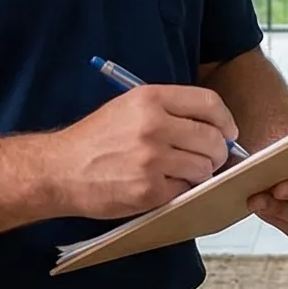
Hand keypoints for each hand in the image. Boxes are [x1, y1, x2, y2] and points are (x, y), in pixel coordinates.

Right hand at [56, 84, 236, 218]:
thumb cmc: (95, 139)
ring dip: (200, 174)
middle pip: (212, 139)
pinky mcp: (148, 189)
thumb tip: (213, 126)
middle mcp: (153, 125)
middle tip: (208, 158)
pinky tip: (162, 185)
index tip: (228, 132)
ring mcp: (152, 158)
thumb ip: (168, 110)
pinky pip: (185, 189)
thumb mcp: (128, 107)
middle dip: (217, 152)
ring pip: (203, 167)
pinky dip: (180, 190)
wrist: (59, 169)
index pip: (209, 103)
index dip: (225, 121)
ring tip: (181, 172)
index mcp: (150, 98)